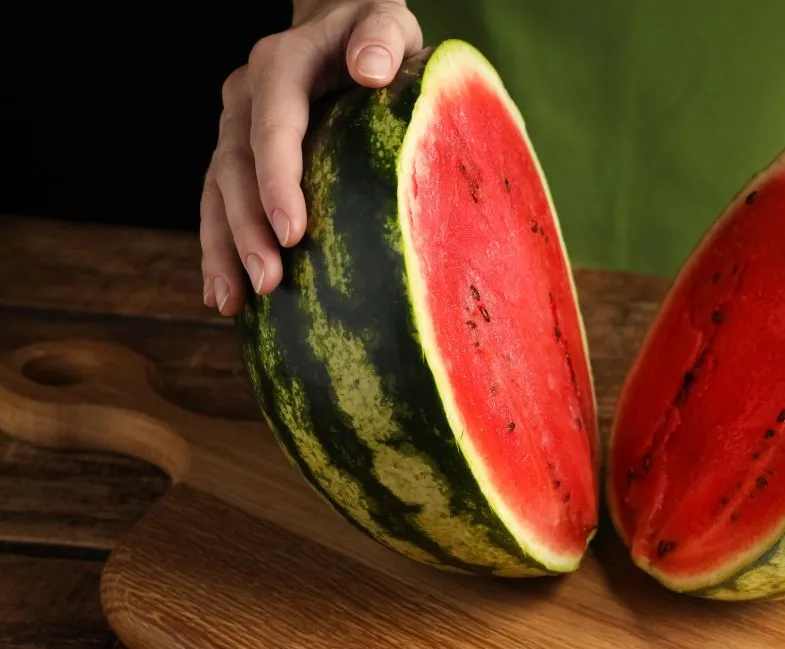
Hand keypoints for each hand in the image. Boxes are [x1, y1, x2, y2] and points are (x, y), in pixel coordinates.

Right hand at [199, 0, 422, 315]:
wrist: (337, 27)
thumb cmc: (374, 34)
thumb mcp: (386, 20)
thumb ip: (381, 37)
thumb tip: (372, 69)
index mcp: (281, 66)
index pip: (273, 127)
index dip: (277, 181)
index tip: (294, 232)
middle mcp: (245, 97)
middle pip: (234, 167)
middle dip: (246, 229)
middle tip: (268, 282)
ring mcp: (235, 128)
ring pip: (216, 191)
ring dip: (222, 248)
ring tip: (232, 301)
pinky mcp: (238, 155)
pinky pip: (219, 203)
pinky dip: (219, 247)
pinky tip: (227, 296)